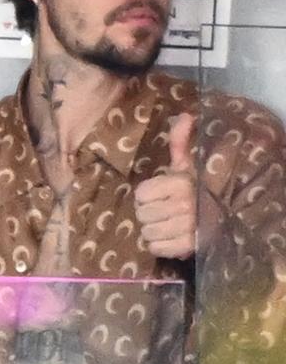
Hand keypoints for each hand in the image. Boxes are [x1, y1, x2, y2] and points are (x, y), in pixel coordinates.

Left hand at [135, 114, 218, 258]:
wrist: (222, 218)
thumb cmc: (196, 189)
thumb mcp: (187, 165)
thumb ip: (180, 142)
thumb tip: (185, 115)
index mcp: (181, 183)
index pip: (141, 194)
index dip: (146, 195)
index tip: (157, 195)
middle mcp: (184, 205)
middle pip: (141, 214)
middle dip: (148, 213)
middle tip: (161, 211)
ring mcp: (187, 227)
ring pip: (147, 232)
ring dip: (153, 230)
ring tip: (166, 224)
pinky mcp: (188, 247)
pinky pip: (155, 248)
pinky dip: (159, 245)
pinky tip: (170, 237)